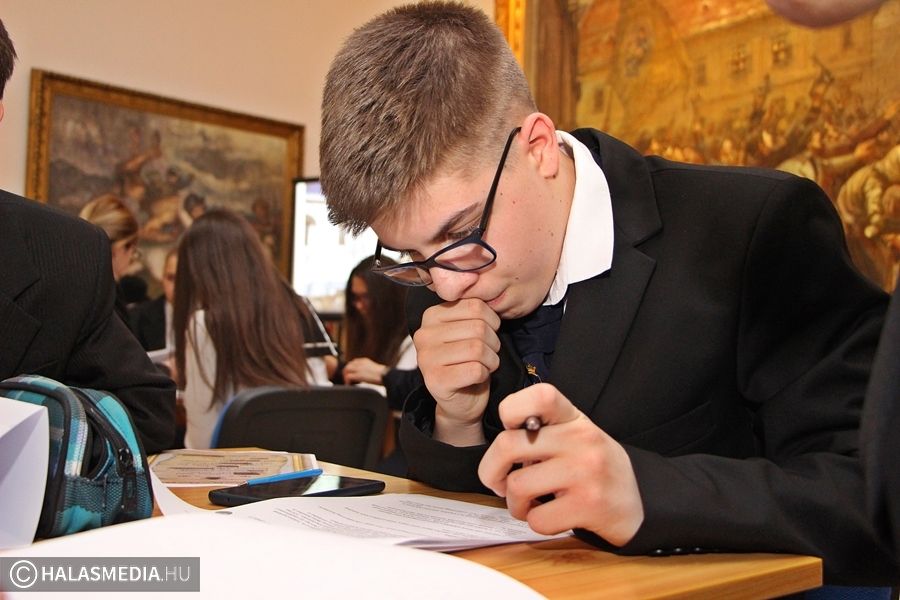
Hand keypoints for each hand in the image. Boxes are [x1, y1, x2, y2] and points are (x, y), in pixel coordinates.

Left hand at [343, 357, 386, 384]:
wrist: (387, 376)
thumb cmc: (384, 375)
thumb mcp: (374, 369)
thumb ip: (368, 369)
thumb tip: (366, 375)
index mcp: (365, 360)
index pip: (353, 362)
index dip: (351, 369)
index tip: (352, 375)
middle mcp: (361, 363)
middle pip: (348, 365)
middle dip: (346, 373)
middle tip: (348, 380)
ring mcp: (359, 368)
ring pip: (346, 370)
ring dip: (346, 377)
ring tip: (349, 383)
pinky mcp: (359, 375)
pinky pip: (348, 377)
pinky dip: (347, 381)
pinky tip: (350, 385)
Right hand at [413, 298, 500, 445]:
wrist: (461, 400)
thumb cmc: (468, 361)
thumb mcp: (469, 330)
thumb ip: (473, 312)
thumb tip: (487, 291)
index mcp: (431, 316)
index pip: (475, 305)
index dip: (492, 321)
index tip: (487, 334)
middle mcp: (423, 334)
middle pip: (478, 327)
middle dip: (493, 343)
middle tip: (487, 354)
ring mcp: (426, 358)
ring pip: (478, 348)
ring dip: (491, 360)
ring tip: (484, 365)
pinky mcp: (435, 380)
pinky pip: (476, 369)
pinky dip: (485, 374)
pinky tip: (477, 377)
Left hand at [478, 383, 643, 546]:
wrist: (636, 503)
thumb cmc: (593, 467)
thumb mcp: (574, 436)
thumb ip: (541, 431)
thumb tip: (499, 452)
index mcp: (573, 417)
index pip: (539, 395)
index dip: (511, 411)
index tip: (512, 431)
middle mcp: (581, 439)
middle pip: (507, 445)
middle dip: (492, 470)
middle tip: (500, 481)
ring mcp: (585, 471)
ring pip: (517, 486)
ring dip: (514, 503)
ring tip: (530, 503)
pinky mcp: (588, 505)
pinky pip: (536, 518)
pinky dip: (535, 522)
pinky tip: (550, 515)